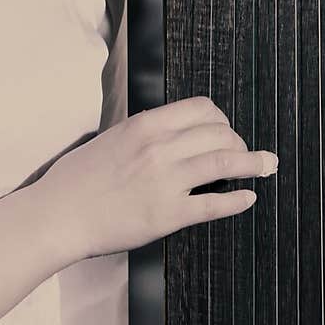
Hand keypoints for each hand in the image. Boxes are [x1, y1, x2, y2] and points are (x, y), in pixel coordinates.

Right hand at [34, 95, 276, 264]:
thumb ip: (142, 134)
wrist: (56, 216)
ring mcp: (166, 182)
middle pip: (220, 132)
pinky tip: (249, 197)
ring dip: (254, 163)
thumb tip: (167, 133)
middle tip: (243, 152)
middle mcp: (159, 148)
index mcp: (145, 126)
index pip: (202, 108)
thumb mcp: (110, 139)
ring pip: (226, 162)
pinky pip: (214, 205)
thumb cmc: (74, 180)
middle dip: (238, 140)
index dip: (221, 118)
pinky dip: (238, 199)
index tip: (226, 129)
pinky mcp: (168, 215)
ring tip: (267, 166)